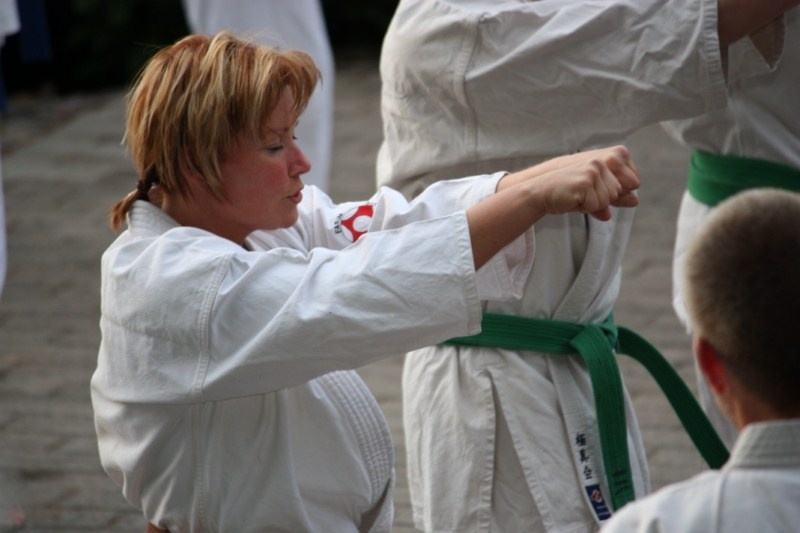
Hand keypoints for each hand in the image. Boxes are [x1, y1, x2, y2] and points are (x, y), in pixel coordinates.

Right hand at [508, 145, 639, 219]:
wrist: (542, 192)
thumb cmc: (570, 192)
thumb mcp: (597, 194)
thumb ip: (617, 196)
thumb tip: (636, 202)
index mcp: (612, 156)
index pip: (634, 181)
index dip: (619, 191)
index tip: (599, 188)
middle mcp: (605, 160)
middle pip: (621, 192)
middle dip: (605, 199)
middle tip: (585, 194)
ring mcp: (595, 169)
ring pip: (610, 199)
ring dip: (594, 203)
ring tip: (578, 196)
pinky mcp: (586, 180)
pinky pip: (598, 204)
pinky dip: (586, 207)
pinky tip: (573, 199)